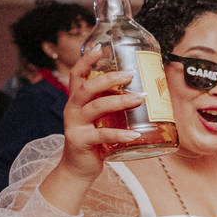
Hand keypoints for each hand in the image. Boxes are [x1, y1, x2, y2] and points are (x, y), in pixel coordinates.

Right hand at [57, 45, 148, 181]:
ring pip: (96, 107)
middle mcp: (73, 109)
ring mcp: (75, 125)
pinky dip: (120, 134)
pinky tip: (135, 134)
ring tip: (140, 98)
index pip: (77, 75)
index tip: (100, 47)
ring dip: (120, 101)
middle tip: (131, 74)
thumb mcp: (100, 119)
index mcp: (77, 101)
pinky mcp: (80, 141)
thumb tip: (143, 91)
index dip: (87, 60)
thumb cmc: (94, 141)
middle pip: (88, 87)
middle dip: (110, 78)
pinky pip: (102, 135)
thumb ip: (112, 106)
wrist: (79, 168)